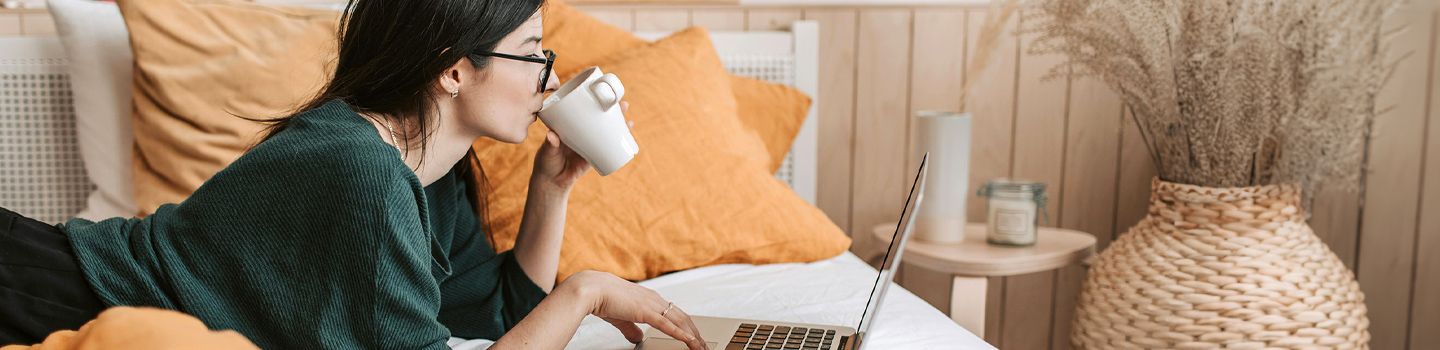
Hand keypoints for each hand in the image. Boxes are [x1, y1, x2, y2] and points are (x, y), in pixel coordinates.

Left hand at [532, 101, 632, 191]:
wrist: (552, 181)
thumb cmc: (546, 162)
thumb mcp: (547, 151)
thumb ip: (549, 144)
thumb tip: (552, 135)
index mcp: (570, 126)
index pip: (584, 109)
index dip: (595, 101)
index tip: (604, 94)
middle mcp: (582, 132)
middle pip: (599, 118)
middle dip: (613, 111)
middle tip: (623, 105)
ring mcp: (590, 143)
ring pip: (606, 131)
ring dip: (619, 125)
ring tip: (629, 122)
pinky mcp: (594, 156)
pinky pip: (608, 147)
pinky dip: (618, 143)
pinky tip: (627, 138)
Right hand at [563, 270, 707, 349]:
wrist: (592, 289)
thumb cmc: (603, 299)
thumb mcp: (622, 318)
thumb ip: (632, 328)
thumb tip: (638, 338)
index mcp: (651, 299)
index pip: (676, 314)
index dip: (688, 326)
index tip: (695, 337)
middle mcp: (655, 299)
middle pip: (683, 318)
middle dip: (696, 333)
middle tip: (705, 346)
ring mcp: (652, 304)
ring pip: (680, 321)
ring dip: (693, 336)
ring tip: (702, 348)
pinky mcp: (645, 311)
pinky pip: (667, 324)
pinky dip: (680, 334)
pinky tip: (690, 341)